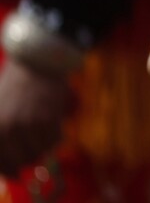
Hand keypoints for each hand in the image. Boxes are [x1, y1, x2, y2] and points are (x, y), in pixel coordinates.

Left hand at [0, 58, 70, 175]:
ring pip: (40, 153)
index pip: (1, 163)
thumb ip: (3, 135)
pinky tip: (52, 121)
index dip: (9, 170)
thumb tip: (9, 167)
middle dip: (28, 158)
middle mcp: (7, 131)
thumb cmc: (15, 86)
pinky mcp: (48, 120)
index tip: (17, 173)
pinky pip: (55, 141)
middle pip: (21, 162)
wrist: (38, 63)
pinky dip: (56, 135)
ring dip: (43, 145)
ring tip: (43, 129)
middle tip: (33, 146)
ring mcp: (28, 126)